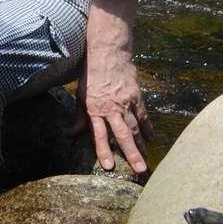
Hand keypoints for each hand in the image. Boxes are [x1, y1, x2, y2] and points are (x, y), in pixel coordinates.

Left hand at [70, 39, 151, 174]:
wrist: (108, 53)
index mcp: (94, 108)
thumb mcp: (80, 95)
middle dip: (131, 153)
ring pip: (135, 127)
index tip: (109, 167)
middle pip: (123, 134)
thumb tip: (71, 135)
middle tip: (140, 170)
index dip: (103, 151)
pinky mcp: (137, 96)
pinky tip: (151, 139)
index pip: (99, 134)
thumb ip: (80, 118)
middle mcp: (111, 107)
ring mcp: (126, 102)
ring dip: (141, 146)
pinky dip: (148, 128)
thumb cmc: (91, 75)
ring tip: (146, 161)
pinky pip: (143, 116)